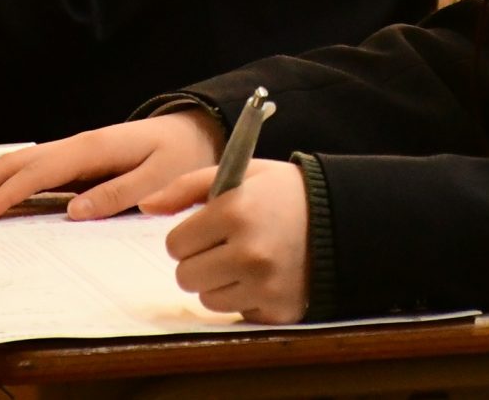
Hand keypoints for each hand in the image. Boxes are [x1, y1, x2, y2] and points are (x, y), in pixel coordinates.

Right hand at [0, 109, 224, 221]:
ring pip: (16, 165)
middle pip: (15, 164)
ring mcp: (71, 153)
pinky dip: (0, 183)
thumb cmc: (180, 157)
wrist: (195, 132)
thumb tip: (74, 212)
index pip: (38, 172)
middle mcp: (75, 146)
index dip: (6, 194)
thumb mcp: (160, 177)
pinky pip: (29, 172)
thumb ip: (120, 193)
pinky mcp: (74, 163)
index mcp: (93, 149)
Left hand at [145, 159, 309, 323]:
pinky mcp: (277, 310)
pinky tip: (263, 276)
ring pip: (207, 299)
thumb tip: (145, 206)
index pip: (175, 244)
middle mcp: (248, 252)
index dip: (188, 235)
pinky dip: (243, 299)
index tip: (208, 228)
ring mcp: (264, 285)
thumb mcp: (239, 175)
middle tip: (223, 246)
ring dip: (218, 282)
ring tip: (245, 260)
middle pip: (185, 276)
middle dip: (198, 260)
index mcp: (236, 212)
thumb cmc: (283, 193)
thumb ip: (187, 187)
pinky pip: (235, 313)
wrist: (343, 219)